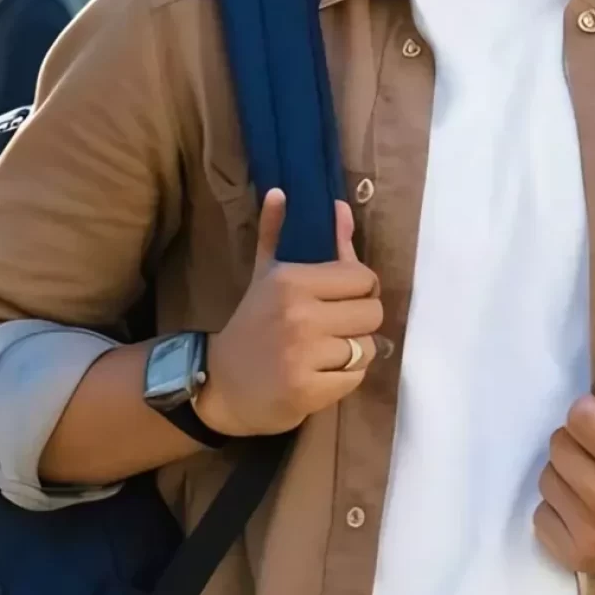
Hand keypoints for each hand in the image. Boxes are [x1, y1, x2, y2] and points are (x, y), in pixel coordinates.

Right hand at [193, 190, 383, 436]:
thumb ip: (296, 235)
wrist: (221, 385)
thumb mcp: (269, 275)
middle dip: (359, 323)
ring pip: (368, 347)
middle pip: (373, 313)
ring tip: (325, 353)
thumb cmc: (253, 325)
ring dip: (353, 353)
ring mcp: (302, 355)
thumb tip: (337, 203)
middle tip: (333, 329)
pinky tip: (320, 375)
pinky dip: (344, 379)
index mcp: (291, 280)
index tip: (341, 300)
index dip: (360, 290)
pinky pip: (356, 378)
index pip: (363, 278)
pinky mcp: (307, 390)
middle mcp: (298, 314)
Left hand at [536, 375, 594, 576]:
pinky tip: (586, 507)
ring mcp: (590, 533)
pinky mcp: (577, 557)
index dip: (592, 412)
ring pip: (546, 479)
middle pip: (558, 446)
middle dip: (578, 441)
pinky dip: (560, 508)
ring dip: (567, 473)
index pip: (579, 417)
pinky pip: (541, 517)